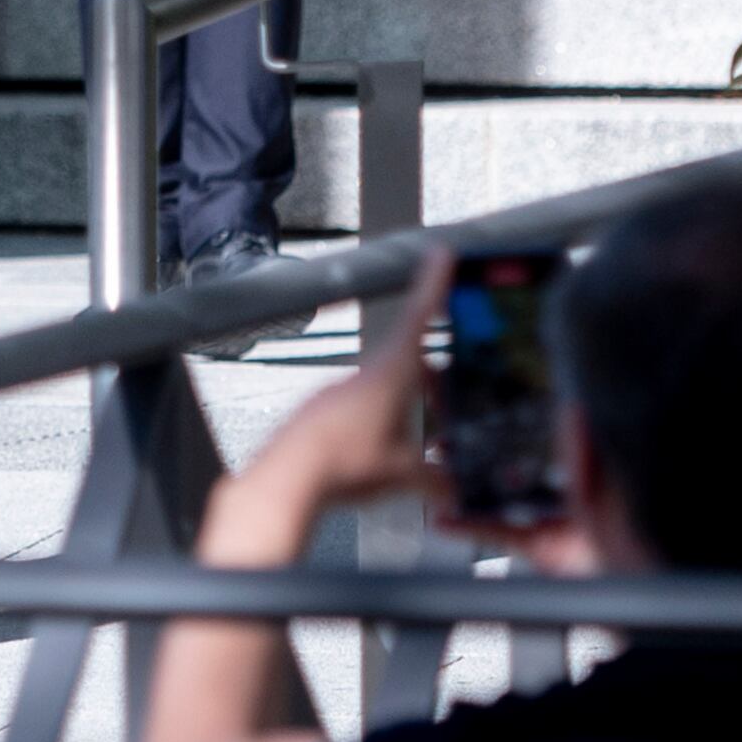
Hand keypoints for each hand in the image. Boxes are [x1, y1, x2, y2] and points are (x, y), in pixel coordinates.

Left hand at [242, 255, 443, 517]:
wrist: (287, 477)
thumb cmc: (346, 464)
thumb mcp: (404, 474)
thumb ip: (435, 477)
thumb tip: (454, 487)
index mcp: (390, 375)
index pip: (417, 319)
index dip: (432, 286)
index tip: (440, 253)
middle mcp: (362, 375)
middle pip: (405, 363)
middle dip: (428, 380)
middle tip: (444, 401)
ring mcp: (336, 391)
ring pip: (380, 388)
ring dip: (400, 407)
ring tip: (410, 443)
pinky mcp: (318, 411)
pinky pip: (355, 409)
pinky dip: (372, 423)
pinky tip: (372, 452)